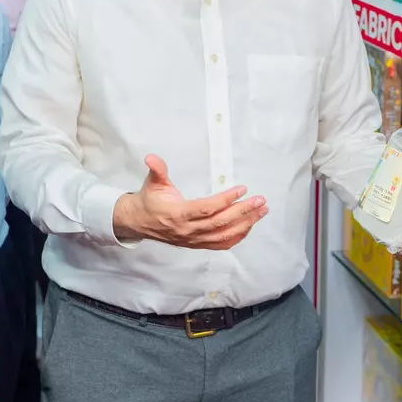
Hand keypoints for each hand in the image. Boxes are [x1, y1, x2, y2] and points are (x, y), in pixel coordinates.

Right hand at [112, 154, 267, 249]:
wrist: (140, 222)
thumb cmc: (149, 200)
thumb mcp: (152, 183)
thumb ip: (157, 170)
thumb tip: (151, 157)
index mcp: (178, 214)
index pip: (207, 209)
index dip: (225, 200)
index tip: (242, 189)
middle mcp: (188, 230)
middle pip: (220, 223)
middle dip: (243, 212)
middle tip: (260, 200)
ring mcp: (194, 240)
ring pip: (224, 235)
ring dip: (245, 224)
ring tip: (261, 211)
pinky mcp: (197, 244)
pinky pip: (221, 244)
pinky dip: (237, 236)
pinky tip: (249, 226)